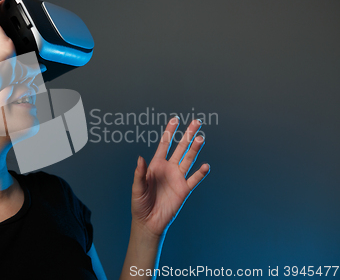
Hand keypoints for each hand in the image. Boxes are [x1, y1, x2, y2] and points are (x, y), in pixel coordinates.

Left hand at [131, 118, 209, 237]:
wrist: (149, 222)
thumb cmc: (140, 204)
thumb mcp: (137, 188)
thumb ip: (140, 173)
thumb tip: (140, 158)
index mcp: (156, 165)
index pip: (164, 144)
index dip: (169, 132)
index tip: (175, 119)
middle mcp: (169, 169)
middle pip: (180, 148)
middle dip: (188, 135)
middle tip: (197, 122)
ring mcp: (177, 178)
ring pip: (188, 159)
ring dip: (195, 149)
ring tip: (201, 138)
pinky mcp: (184, 190)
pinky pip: (194, 179)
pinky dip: (200, 173)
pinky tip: (205, 166)